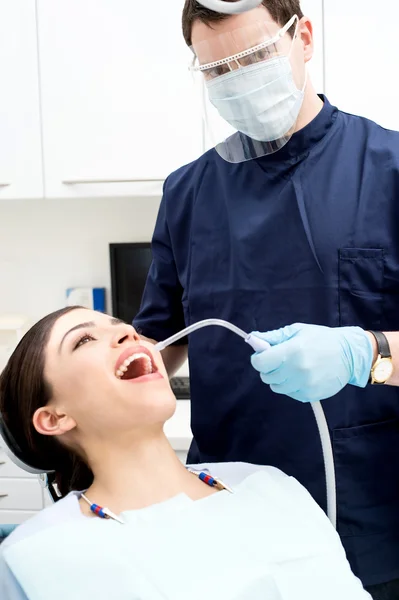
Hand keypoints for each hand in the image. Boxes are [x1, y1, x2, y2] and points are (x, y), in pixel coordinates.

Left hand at [250, 323, 372, 402]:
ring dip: (279, 378)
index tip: (262, 355)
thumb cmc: (321, 339)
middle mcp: (297, 371)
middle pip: (266, 376)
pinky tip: (301, 376)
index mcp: (292, 352)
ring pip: (276, 387)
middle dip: (269, 368)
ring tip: (291, 368)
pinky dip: (291, 386)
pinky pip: (290, 393)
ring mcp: (304, 385)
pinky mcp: (310, 395)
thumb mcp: (297, 331)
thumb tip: (252, 339)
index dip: (258, 359)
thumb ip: (273, 337)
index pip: (260, 363)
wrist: (349, 354)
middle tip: (280, 360)